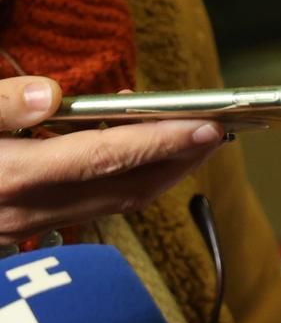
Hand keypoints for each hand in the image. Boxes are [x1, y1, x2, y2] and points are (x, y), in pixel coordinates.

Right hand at [0, 76, 225, 244]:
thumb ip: (2, 105)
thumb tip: (50, 94)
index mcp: (13, 176)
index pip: (106, 158)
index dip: (161, 142)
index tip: (207, 126)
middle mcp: (29, 209)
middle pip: (127, 189)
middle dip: (180, 161)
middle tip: (217, 131)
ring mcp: (30, 226)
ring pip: (116, 203)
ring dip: (161, 173)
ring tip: (192, 139)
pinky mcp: (28, 229)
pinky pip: (97, 206)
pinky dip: (129, 180)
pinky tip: (139, 153)